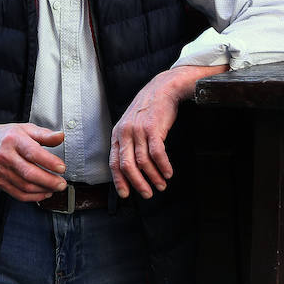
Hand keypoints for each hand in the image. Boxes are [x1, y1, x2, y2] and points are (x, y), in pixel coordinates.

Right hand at [0, 121, 66, 201]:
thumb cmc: (6, 136)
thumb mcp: (26, 129)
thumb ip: (45, 134)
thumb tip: (61, 136)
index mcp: (14, 139)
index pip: (33, 153)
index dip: (49, 162)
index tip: (62, 167)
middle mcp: (6, 156)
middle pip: (29, 173)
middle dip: (49, 181)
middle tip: (61, 183)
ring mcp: (2, 171)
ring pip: (25, 186)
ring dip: (43, 190)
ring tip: (55, 188)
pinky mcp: (0, 182)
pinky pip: (18, 194)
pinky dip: (34, 197)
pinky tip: (44, 193)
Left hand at [109, 65, 224, 198]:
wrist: (162, 89)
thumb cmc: (147, 109)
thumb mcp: (130, 124)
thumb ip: (127, 143)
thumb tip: (130, 167)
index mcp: (118, 134)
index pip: (114, 162)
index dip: (119, 181)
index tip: (126, 194)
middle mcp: (125, 132)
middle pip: (127, 166)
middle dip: (137, 183)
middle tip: (147, 194)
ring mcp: (139, 130)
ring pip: (143, 162)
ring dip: (153, 177)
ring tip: (161, 184)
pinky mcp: (154, 128)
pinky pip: (157, 153)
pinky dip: (163, 166)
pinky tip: (168, 172)